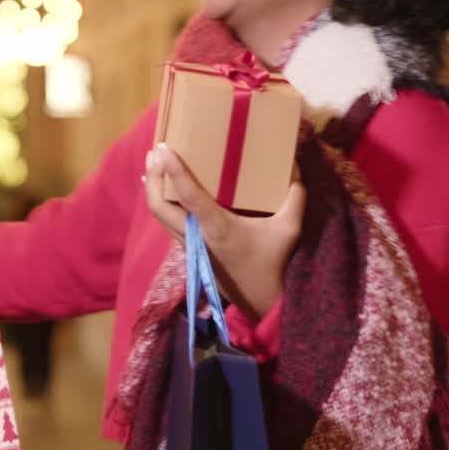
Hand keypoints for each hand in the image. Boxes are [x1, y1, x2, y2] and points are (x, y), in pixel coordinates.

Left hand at [143, 143, 305, 319]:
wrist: (259, 300)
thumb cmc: (272, 263)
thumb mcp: (289, 230)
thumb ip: (295, 198)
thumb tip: (295, 170)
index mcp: (217, 227)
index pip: (188, 196)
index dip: (174, 171)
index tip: (163, 149)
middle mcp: (195, 235)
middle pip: (159, 206)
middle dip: (153, 178)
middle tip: (153, 152)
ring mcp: (188, 244)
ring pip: (159, 215)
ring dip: (152, 188)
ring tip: (152, 163)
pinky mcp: (188, 249)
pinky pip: (166, 221)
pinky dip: (160, 202)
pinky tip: (162, 188)